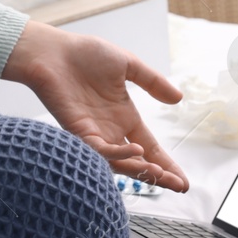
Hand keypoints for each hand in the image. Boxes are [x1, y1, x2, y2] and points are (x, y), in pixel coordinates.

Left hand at [1, 19, 189, 191]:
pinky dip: (118, 154)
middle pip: (138, 162)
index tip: (184, 181)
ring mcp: (94, 134)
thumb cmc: (84, 55)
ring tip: (160, 173)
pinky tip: (136, 151)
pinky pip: (100, 150)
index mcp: (124, 117)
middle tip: (179, 186)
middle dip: (159, 175)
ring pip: (119, 162)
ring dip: (140, 170)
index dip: (166, 164)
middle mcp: (110, 131)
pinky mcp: (78, 132)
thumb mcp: (128, 65)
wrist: (53, 51)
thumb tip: (178, 98)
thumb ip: (152, 82)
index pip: (150, 148)